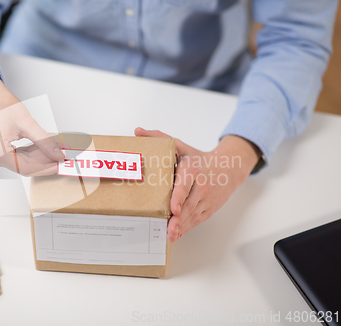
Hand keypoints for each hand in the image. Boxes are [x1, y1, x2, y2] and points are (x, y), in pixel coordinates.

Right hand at [0, 65, 63, 175]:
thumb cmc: (1, 104)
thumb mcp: (27, 123)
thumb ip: (44, 141)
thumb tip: (58, 155)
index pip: (26, 168)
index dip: (47, 167)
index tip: (61, 165)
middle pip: (24, 166)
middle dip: (45, 161)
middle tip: (62, 156)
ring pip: (22, 163)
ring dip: (39, 157)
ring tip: (55, 150)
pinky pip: (16, 158)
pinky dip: (30, 154)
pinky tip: (43, 148)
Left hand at [134, 127, 260, 242]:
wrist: (228, 168)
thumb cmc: (198, 159)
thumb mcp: (180, 146)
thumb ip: (159, 138)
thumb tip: (138, 132)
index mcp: (192, 170)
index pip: (185, 185)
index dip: (178, 198)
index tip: (173, 208)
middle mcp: (201, 186)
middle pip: (188, 204)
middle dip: (178, 218)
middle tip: (168, 228)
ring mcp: (206, 199)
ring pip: (192, 215)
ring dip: (181, 226)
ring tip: (170, 235)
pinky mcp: (208, 209)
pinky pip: (196, 220)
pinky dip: (186, 228)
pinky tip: (176, 234)